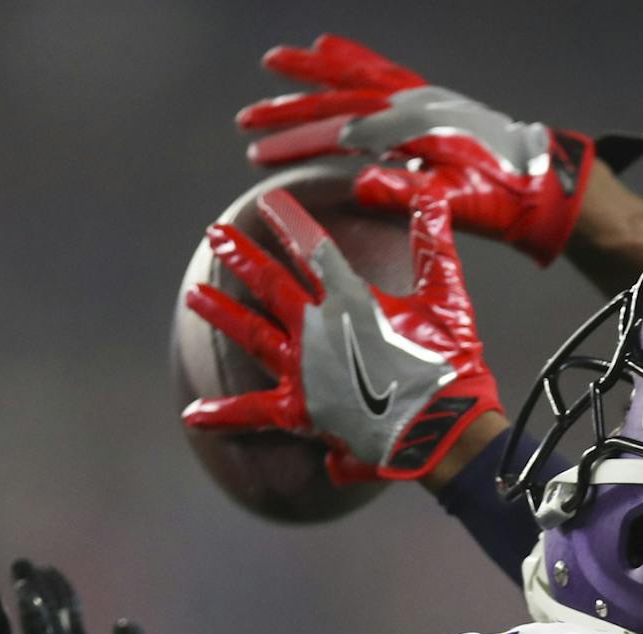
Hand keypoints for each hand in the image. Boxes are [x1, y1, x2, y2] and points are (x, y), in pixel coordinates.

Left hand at [181, 189, 498, 482]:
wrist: (442, 430)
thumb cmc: (451, 364)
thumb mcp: (447, 296)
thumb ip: (433, 243)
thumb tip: (428, 193)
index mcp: (349, 297)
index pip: (310, 246)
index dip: (288, 220)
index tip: (269, 202)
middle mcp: (315, 328)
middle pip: (269, 283)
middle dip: (241, 255)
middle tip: (216, 234)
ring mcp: (303, 369)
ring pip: (252, 334)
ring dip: (221, 313)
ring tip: (194, 296)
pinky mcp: (301, 410)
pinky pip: (254, 412)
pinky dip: (223, 413)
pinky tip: (192, 413)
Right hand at [238, 34, 641, 266]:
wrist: (539, 180)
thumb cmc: (498, 198)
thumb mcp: (454, 205)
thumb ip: (407, 195)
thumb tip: (359, 184)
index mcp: (410, 133)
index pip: (339, 135)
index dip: (295, 145)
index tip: (259, 156)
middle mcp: (411, 106)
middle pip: (338, 102)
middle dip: (289, 111)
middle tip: (248, 121)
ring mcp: (420, 97)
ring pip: (355, 75)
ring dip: (313, 71)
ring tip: (274, 63)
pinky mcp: (430, 97)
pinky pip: (382, 69)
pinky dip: (352, 56)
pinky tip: (329, 47)